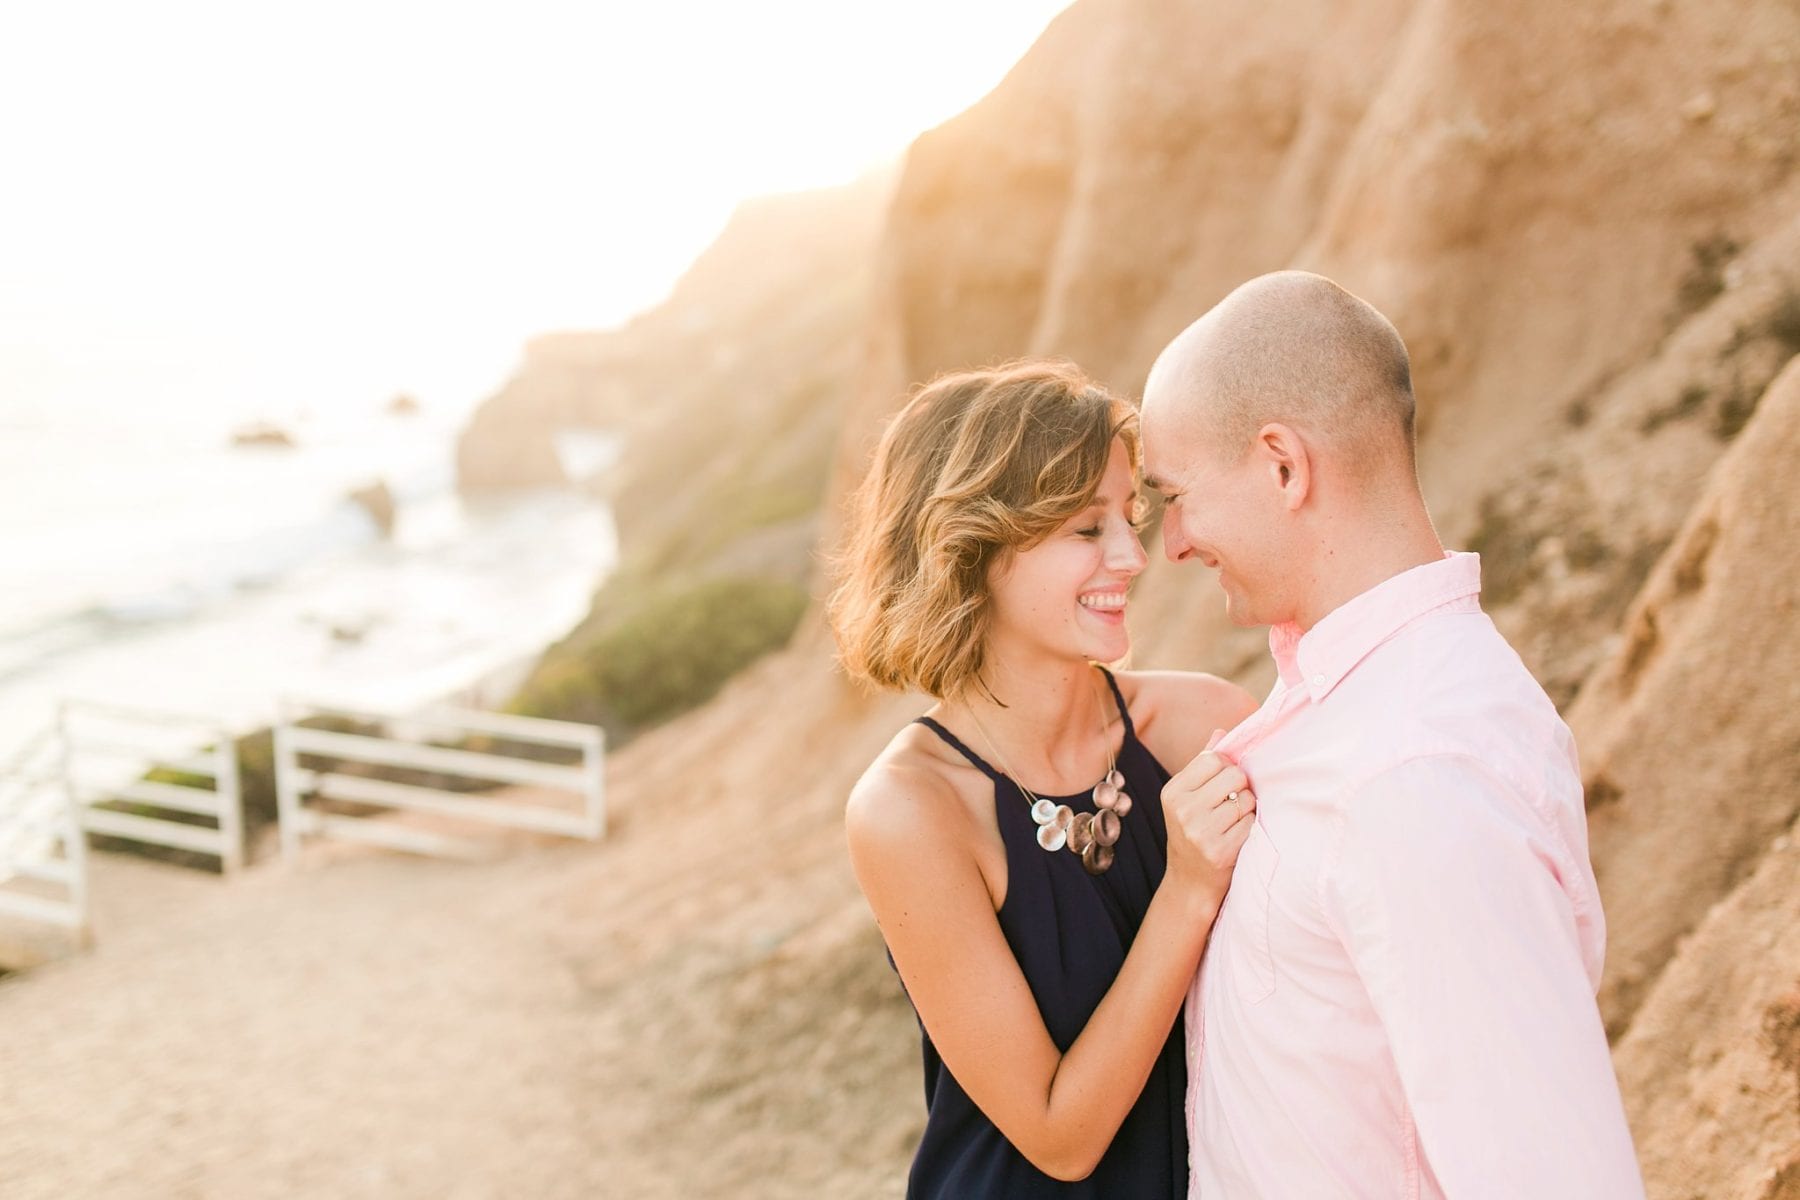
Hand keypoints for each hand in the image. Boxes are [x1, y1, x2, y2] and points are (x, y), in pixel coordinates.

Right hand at [1160, 730, 1255, 907]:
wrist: (1189, 882)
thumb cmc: (1192, 832)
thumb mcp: (1187, 798)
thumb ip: (1202, 765)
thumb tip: (1221, 731)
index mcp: (1172, 792)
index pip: (1214, 759)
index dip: (1227, 768)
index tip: (1224, 783)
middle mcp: (1183, 810)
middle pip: (1234, 775)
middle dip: (1241, 787)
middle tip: (1232, 802)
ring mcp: (1200, 832)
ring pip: (1247, 799)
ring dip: (1247, 809)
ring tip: (1233, 821)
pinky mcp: (1220, 851)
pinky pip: (1252, 824)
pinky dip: (1250, 828)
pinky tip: (1237, 836)